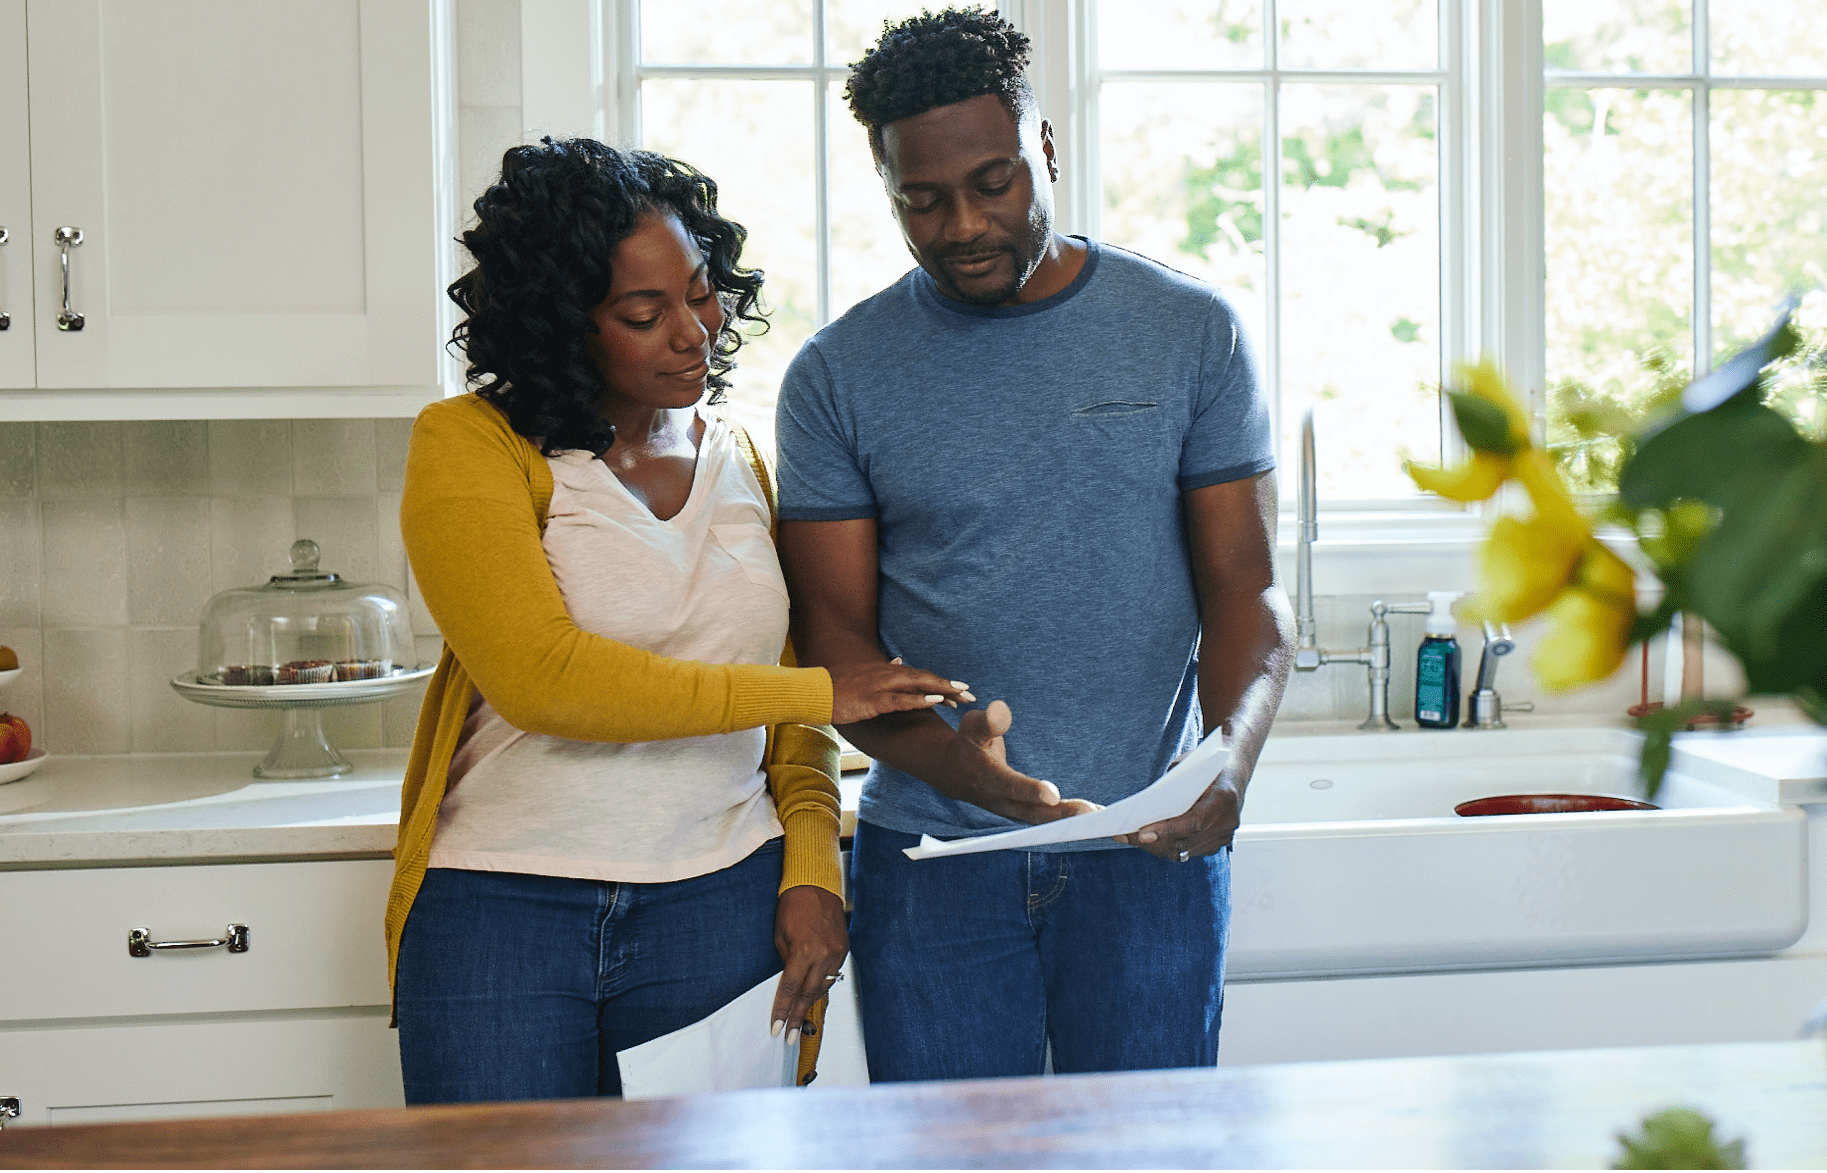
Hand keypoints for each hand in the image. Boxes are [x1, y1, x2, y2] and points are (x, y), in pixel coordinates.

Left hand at [771, 884, 848, 1045]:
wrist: (816, 885)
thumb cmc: (793, 907)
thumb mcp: (780, 936)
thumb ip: (785, 962)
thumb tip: (787, 984)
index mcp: (803, 951)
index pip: (789, 989)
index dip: (782, 1011)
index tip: (776, 1028)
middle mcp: (823, 955)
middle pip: (808, 995)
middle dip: (797, 1018)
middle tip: (790, 1038)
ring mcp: (836, 953)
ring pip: (822, 987)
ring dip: (809, 1005)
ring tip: (800, 1022)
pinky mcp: (844, 950)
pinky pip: (832, 975)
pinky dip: (821, 986)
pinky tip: (813, 997)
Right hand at [828, 659, 973, 724]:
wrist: (813, 692)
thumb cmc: (837, 687)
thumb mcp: (863, 676)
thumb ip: (883, 670)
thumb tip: (900, 660)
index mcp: (886, 672)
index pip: (920, 676)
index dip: (941, 683)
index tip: (960, 691)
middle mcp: (887, 675)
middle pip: (925, 678)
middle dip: (949, 687)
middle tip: (970, 695)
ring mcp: (880, 686)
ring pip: (917, 686)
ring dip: (941, 690)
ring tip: (962, 698)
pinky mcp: (872, 700)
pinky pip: (900, 699)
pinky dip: (919, 700)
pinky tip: (936, 703)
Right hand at [935, 699, 1100, 824]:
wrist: (954, 774)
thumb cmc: (968, 743)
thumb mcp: (972, 726)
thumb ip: (988, 721)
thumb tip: (1001, 709)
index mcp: (988, 779)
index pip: (1011, 786)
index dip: (1031, 791)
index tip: (1053, 795)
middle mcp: (1002, 801)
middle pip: (1033, 813)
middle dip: (1062, 814)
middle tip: (1090, 813)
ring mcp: (1013, 811)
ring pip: (1044, 821)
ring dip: (1072, 822)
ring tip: (1102, 819)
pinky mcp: (1024, 813)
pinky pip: (1049, 821)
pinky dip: (1070, 822)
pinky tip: (1097, 818)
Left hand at [1114, 765, 1242, 860]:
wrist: (1234, 769)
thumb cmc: (1207, 762)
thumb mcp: (1187, 764)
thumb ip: (1170, 786)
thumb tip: (1143, 809)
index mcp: (1224, 797)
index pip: (1194, 822)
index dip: (1167, 831)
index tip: (1142, 834)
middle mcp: (1227, 821)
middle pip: (1186, 841)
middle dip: (1153, 842)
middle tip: (1125, 836)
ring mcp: (1224, 835)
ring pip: (1184, 851)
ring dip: (1155, 847)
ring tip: (1130, 839)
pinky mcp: (1218, 843)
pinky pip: (1188, 851)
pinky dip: (1167, 846)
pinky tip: (1147, 839)